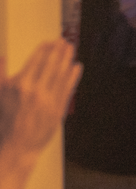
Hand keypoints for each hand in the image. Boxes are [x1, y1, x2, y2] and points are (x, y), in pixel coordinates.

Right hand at [0, 41, 81, 159]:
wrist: (16, 147)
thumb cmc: (5, 122)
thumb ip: (0, 74)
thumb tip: (2, 56)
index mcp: (19, 85)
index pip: (36, 60)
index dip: (44, 49)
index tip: (49, 42)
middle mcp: (35, 91)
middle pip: (51, 63)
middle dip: (58, 50)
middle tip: (64, 41)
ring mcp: (48, 99)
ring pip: (61, 73)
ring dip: (67, 58)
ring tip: (71, 48)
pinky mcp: (58, 108)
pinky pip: (68, 87)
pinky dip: (73, 75)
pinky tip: (76, 66)